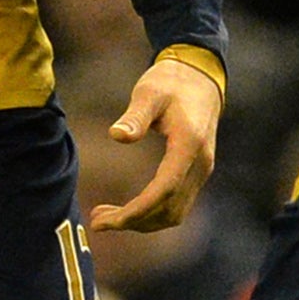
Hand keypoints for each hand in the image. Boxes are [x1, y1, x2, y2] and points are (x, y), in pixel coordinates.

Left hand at [87, 58, 221, 232]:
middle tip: (97, 220)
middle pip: (169, 210)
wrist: (200, 77)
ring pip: (175, 213)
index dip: (137, 210)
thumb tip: (115, 135)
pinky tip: (128, 209)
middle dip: (134, 221)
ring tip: (105, 216)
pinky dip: (152, 213)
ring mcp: (201, 171)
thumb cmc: (170, 82)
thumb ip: (135, 116)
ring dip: (142, 222)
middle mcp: (200, 165)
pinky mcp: (196, 173)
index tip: (109, 220)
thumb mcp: (149, 92)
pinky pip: (177, 204)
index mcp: (189, 145)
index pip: (165, 189)